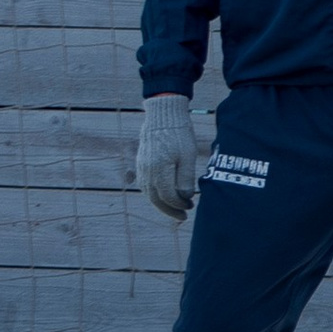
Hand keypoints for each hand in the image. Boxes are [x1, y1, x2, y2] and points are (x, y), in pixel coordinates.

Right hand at [137, 93, 201, 219]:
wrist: (163, 116)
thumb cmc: (179, 134)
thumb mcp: (188, 155)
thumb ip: (185, 178)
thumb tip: (185, 197)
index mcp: (159, 169)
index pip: (167, 196)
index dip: (179, 205)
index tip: (191, 206)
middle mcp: (147, 171)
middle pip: (155, 199)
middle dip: (170, 210)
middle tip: (183, 216)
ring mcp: (142, 168)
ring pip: (148, 194)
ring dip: (161, 204)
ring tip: (175, 209)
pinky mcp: (141, 164)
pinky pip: (145, 185)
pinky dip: (154, 195)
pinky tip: (164, 196)